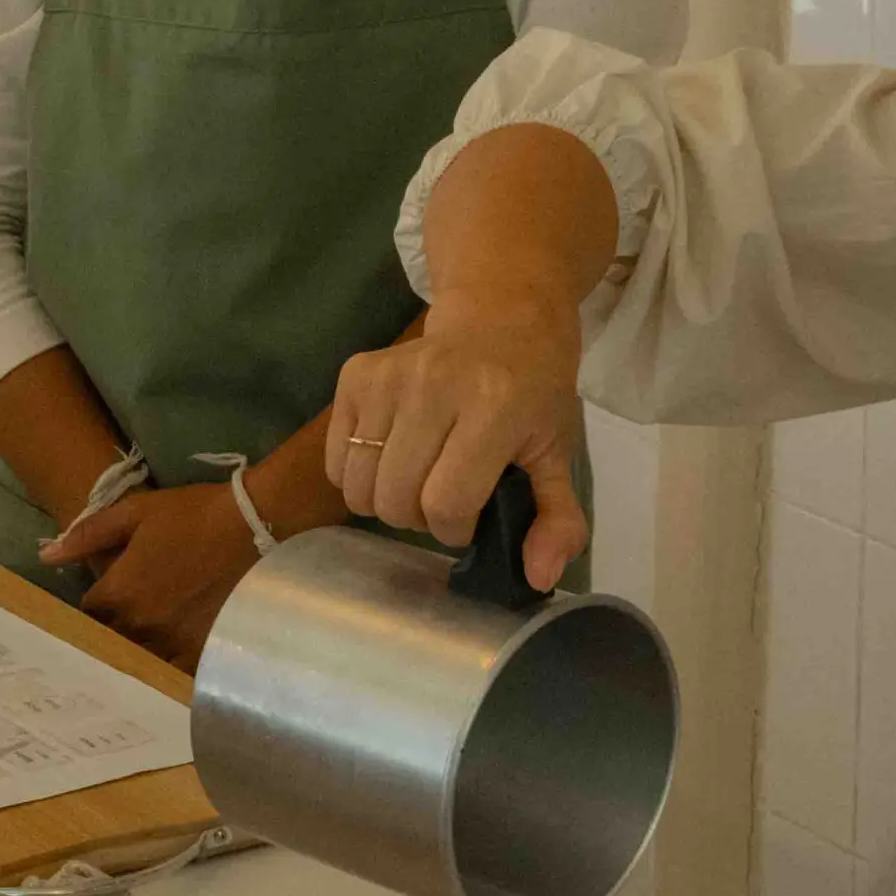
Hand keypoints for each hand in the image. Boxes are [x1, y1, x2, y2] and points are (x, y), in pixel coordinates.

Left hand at [42, 481, 256, 671]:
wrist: (257, 526)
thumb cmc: (193, 515)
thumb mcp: (136, 513)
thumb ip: (88, 535)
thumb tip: (47, 556)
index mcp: (119, 594)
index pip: (88, 616)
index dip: (97, 606)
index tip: (108, 597)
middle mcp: (141, 626)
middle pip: (114, 641)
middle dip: (118, 629)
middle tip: (134, 614)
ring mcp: (174, 644)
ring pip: (144, 658)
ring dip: (146, 647)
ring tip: (159, 631)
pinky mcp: (204, 652)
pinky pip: (177, 668)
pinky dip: (175, 658)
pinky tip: (184, 641)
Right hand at [329, 295, 588, 590]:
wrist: (501, 316)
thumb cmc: (533, 391)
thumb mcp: (557, 454)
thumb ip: (557, 520)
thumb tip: (538, 578)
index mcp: (492, 407)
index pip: (446, 503)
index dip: (454, 529)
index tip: (470, 518)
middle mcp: (434, 385)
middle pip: (397, 499)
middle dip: (419, 519)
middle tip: (444, 498)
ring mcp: (388, 377)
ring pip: (360, 486)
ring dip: (387, 502)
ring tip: (418, 480)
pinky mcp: (356, 373)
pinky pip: (337, 460)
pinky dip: (359, 476)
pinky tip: (393, 457)